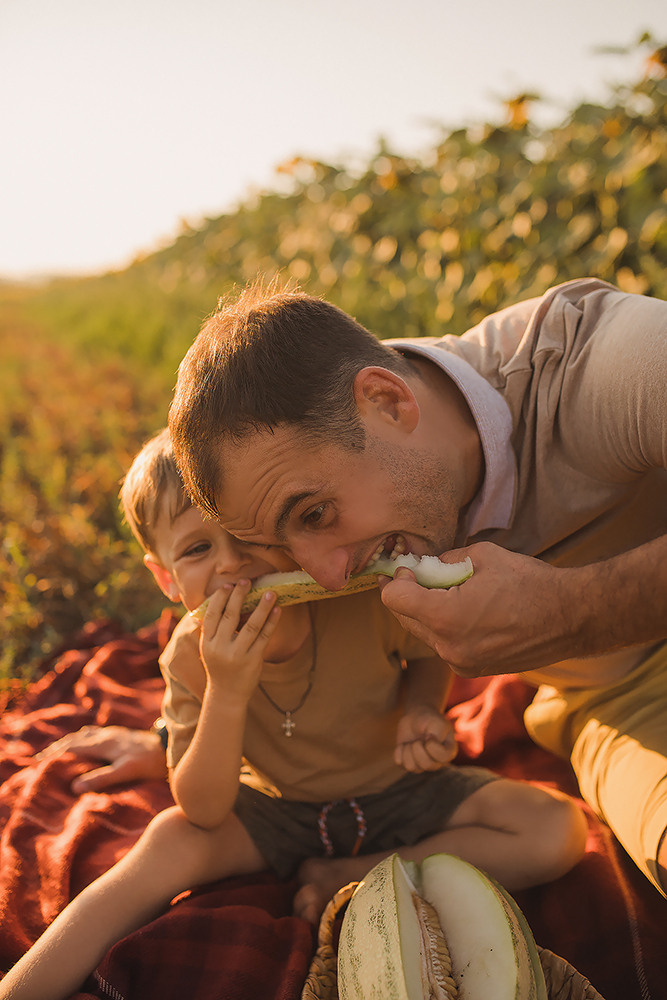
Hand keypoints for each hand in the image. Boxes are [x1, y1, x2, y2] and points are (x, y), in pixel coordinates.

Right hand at [35, 725, 167, 791]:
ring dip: (69, 743)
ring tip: (58, 751)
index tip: (37, 762)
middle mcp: (105, 735)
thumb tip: (74, 786)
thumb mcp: (124, 771)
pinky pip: (95, 735)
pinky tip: (85, 743)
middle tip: (40, 758)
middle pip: (75, 739)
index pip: (71, 747)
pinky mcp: (120, 736)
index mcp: (102, 743)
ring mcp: (113, 734)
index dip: (54, 754)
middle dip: (57, 748)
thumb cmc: (148, 762)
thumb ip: (101, 778)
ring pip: (84, 736)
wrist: (169, 747)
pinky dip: (83, 740)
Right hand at [198, 581, 280, 700]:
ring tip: (270, 592)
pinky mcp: (253, 659)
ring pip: (251, 625)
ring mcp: (237, 654)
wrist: (227, 694)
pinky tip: (278, 610)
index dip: (219, 599)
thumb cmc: (220, 665)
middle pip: (230, 616)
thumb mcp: (210, 648)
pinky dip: (272, 622)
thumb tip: (224, 602)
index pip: (211, 615)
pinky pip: (264, 636)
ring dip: (261, 607)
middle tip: (247, 581)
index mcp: (206, 642)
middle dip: (239, 596)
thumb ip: (214, 629)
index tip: (228, 585)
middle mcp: (220, 647)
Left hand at [379, 541, 577, 676]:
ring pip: (424, 633)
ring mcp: (461, 663)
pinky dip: (445, 628)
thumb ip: (446, 561)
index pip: (395, 599)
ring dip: (427, 612)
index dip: (398, 579)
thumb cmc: (531, 583)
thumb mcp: (483, 556)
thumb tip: (427, 566)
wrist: (571, 618)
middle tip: (420, 575)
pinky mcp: (473, 670)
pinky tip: (467, 611)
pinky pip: (444, 646)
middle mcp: (448, 647)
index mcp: (446, 617)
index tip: (411, 568)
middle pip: (404, 618)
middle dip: (408, 595)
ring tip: (449, 592)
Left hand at [394, 706, 456, 772]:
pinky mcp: (409, 763)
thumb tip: (426, 745)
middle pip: (427, 765)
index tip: (428, 734)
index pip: (443, 757)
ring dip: (408, 750)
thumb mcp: (437, 722)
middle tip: (418, 739)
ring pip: (411, 767)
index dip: (432, 745)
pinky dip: (399, 751)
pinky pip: (400, 764)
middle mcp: (437, 762)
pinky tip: (404, 745)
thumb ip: (438, 734)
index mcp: (449, 752)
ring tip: (412, 742)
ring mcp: (422, 765)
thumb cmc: (429, 720)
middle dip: (418, 748)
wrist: (416, 718)